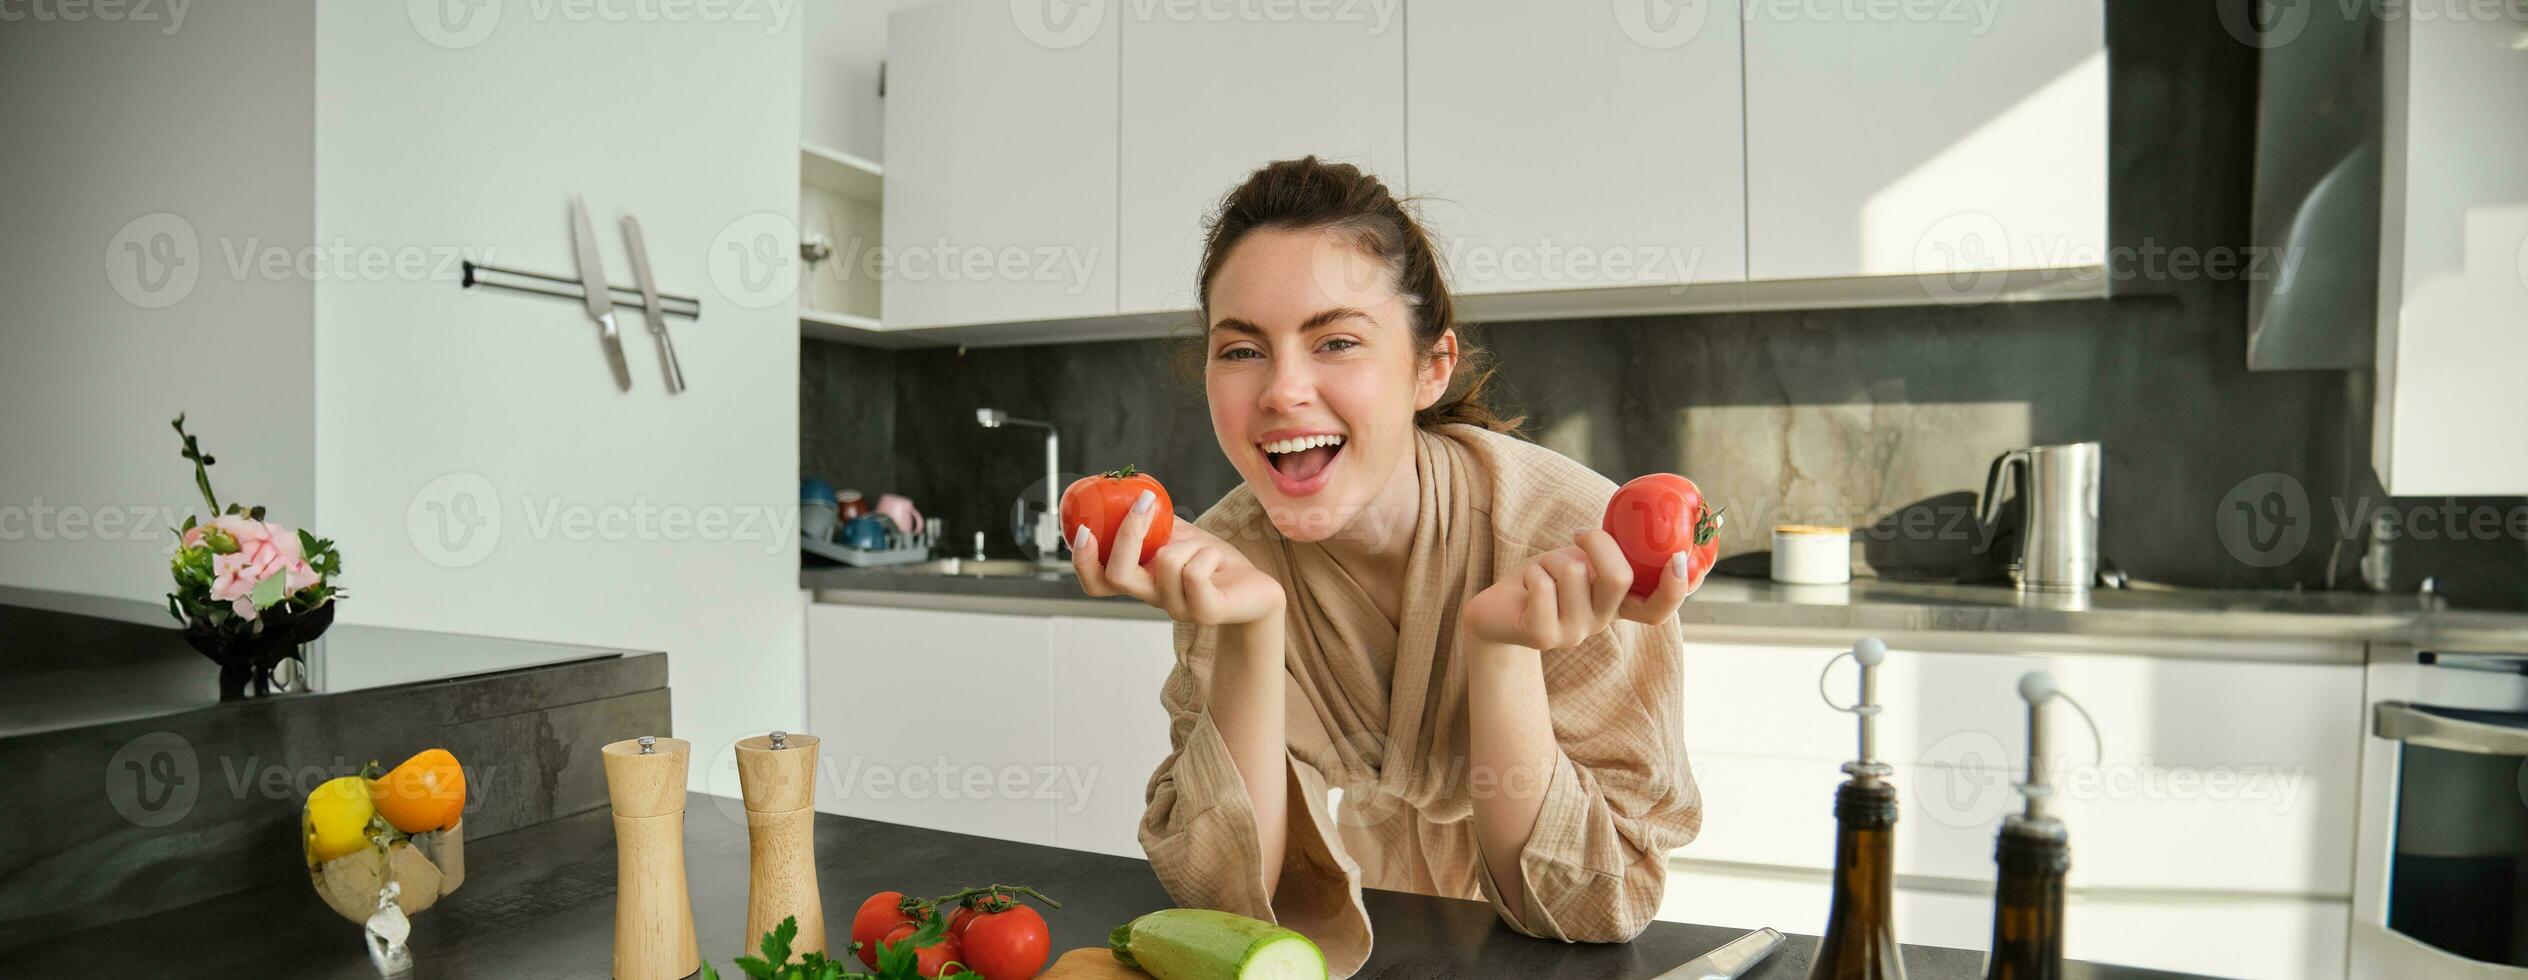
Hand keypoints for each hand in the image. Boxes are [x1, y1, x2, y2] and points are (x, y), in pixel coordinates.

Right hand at [1073, 490, 1283, 625]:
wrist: (1256, 590)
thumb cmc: (1214, 562)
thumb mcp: (1180, 536)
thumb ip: (1154, 524)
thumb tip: (1130, 492)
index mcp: (1142, 581)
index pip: (1097, 582)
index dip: (1083, 560)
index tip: (1083, 529)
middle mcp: (1153, 599)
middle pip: (1118, 576)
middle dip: (1127, 535)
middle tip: (1143, 504)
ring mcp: (1178, 609)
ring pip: (1165, 562)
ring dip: (1187, 542)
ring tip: (1203, 548)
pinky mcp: (1205, 612)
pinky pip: (1194, 571)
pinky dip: (1205, 553)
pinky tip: (1215, 560)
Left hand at [1463, 529, 1700, 650]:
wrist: (1495, 611)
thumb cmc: (1543, 579)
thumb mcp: (1580, 561)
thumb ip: (1608, 555)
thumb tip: (1640, 521)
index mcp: (1616, 606)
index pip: (1658, 609)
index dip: (1675, 587)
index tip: (1679, 557)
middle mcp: (1602, 623)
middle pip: (1618, 577)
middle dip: (1596, 542)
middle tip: (1577, 536)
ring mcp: (1574, 633)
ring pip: (1574, 572)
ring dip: (1551, 558)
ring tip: (1543, 572)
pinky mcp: (1544, 635)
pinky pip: (1544, 585)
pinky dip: (1533, 572)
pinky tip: (1528, 586)